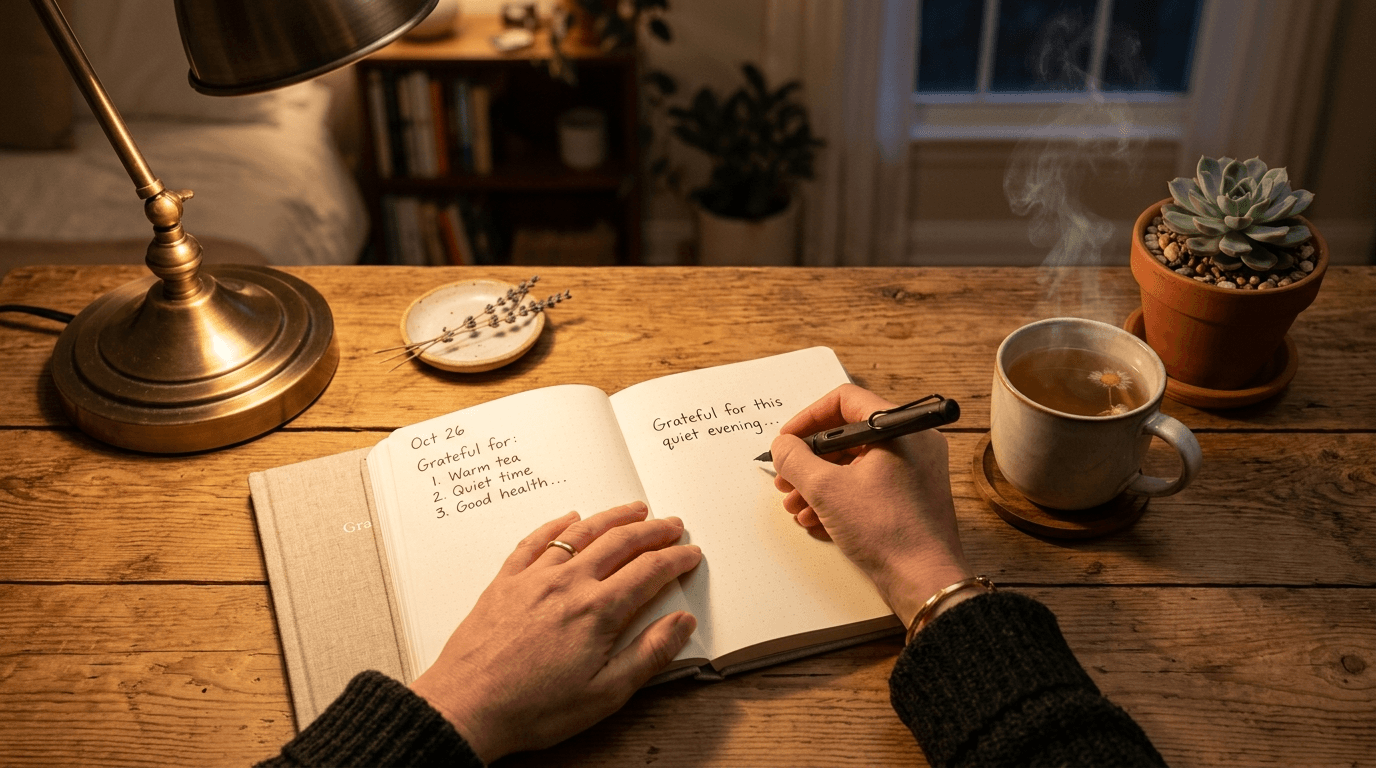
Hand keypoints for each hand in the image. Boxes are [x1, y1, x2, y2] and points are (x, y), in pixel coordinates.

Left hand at [409, 501, 702, 761]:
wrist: (467, 707)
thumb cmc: (532, 708)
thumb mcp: (604, 694)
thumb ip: (647, 655)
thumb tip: (681, 623)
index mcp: (597, 611)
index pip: (649, 572)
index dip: (675, 559)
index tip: (690, 554)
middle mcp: (567, 584)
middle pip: (620, 543)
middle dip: (652, 530)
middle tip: (671, 524)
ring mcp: (534, 578)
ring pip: (581, 534)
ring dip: (612, 517)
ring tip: (633, 509)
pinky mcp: (506, 581)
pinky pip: (535, 541)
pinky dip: (556, 525)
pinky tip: (568, 518)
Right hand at [770, 385, 972, 625]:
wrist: (924, 581)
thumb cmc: (888, 532)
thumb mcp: (827, 490)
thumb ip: (796, 459)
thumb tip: (783, 446)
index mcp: (900, 428)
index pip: (846, 401)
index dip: (808, 419)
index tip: (787, 440)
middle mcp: (913, 444)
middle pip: (848, 435)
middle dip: (810, 459)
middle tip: (786, 476)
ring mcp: (914, 472)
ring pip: (854, 464)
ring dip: (818, 482)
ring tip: (795, 504)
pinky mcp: (909, 498)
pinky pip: (867, 485)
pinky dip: (838, 497)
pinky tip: (815, 519)